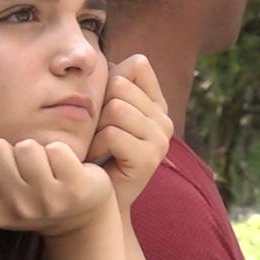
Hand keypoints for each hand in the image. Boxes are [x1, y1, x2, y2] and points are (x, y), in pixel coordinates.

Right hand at [0, 138, 113, 238]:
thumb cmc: (31, 197)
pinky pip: (57, 149)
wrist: (79, 216)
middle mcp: (18, 210)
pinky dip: (60, 150)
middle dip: (9, 149)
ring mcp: (48, 201)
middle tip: (24, 166)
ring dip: (36, 150)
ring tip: (45, 167)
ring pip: (26, 147)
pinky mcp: (76, 188)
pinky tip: (65, 168)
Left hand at [88, 54, 172, 212]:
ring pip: (116, 108)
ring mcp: (161, 139)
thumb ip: (110, 86)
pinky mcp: (150, 158)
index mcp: (156, 104)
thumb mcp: (102, 114)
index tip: (103, 109)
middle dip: (99, 107)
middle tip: (95, 134)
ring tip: (95, 147)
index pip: (137, 65)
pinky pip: (113, 133)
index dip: (111, 81)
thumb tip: (106, 57)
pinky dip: (95, 146)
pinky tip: (94, 160)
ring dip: (95, 129)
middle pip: (121, 85)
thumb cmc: (94, 154)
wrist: (96, 202)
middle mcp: (164, 119)